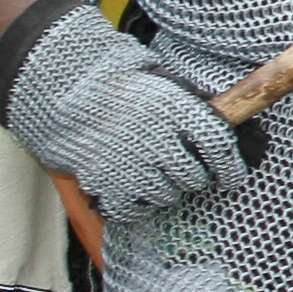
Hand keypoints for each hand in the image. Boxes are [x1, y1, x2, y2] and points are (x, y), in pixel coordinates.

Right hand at [0, 3, 249, 227]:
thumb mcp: (159, 80)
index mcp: (176, 109)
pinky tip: (131, 189)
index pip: (218, 146)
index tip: (232, 177)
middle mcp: (159, 140)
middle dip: (192, 176)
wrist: (59, 87)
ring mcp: (132, 166)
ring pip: (167, 196)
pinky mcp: (107, 184)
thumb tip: (217, 122)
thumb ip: (187, 104)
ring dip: (165, 189)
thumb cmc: (113, 80)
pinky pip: (134, 211)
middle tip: (182, 169)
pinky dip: (136, 205)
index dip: (232, 167)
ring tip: (150, 173)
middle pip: (194, 177)